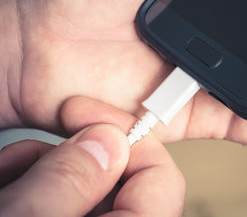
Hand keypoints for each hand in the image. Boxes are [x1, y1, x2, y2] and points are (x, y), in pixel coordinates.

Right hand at [0, 97, 184, 215]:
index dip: (128, 138)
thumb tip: (109, 141)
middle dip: (72, 158)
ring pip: (85, 189)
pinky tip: (8, 187)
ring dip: (44, 171)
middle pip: (118, 182)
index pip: (161, 180)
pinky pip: (61, 203)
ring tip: (10, 178)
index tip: (86, 115)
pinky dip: (33, 186)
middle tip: (34, 155)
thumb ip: (69, 182)